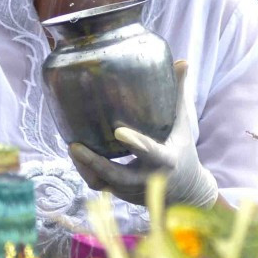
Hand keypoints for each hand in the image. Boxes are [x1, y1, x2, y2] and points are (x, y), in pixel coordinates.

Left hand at [69, 61, 218, 208]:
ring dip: (85, 168)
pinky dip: (86, 171)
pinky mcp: (121, 195)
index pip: (150, 153)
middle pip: (118, 176)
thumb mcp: (183, 124)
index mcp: (166, 160)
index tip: (118, 131)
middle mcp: (148, 180)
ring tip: (72, 147)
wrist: (185, 192)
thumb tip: (182, 62)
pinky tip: (76, 154)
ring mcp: (132, 191)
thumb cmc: (182, 149)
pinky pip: (99, 185)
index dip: (135, 144)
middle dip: (96, 163)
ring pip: (104, 183)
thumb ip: (178, 95)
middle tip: (75, 145)